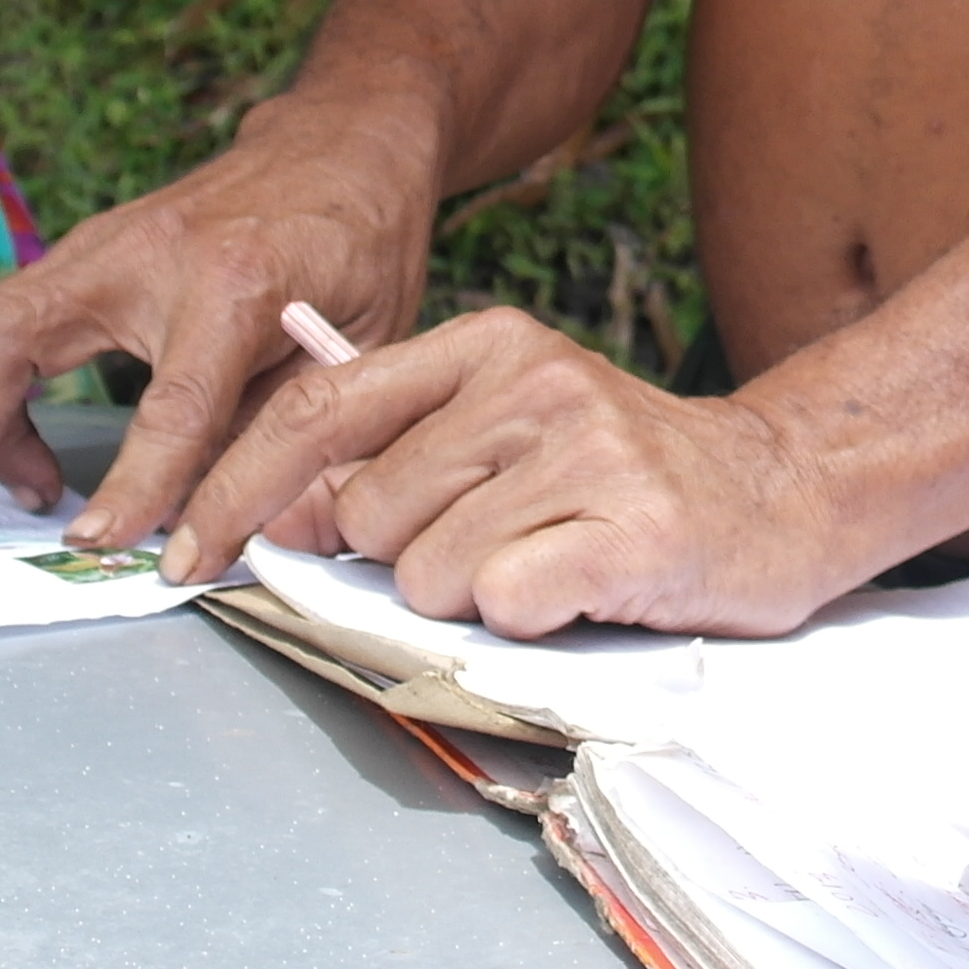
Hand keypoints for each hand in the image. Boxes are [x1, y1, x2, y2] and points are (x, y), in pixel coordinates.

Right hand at [0, 108, 431, 534]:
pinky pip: (6, 320)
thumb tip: (218, 522)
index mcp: (237, 283)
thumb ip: (282, 430)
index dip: (135, 487)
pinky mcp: (83, 253)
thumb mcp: (353, 347)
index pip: (173, 407)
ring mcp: (102, 244)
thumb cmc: (359, 245)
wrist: (341, 143)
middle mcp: (147, 254)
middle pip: (10, 339)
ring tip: (18, 490)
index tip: (98, 543)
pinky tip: (29, 443)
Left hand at [160, 309, 859, 635]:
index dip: (238, 487)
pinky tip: (584, 592)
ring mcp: (586, 449)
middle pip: (370, 513)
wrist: (783, 492)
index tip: (185, 553)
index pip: (320, 405)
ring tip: (552, 565)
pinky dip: (529, 622)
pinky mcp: (631, 528)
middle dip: (408, 560)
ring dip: (474, 598)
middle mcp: (532, 380)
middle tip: (500, 547)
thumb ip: (389, 463)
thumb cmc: (620, 481)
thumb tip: (261, 511)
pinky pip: (505, 604)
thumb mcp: (504, 438)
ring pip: (429, 571)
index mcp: (487, 346)